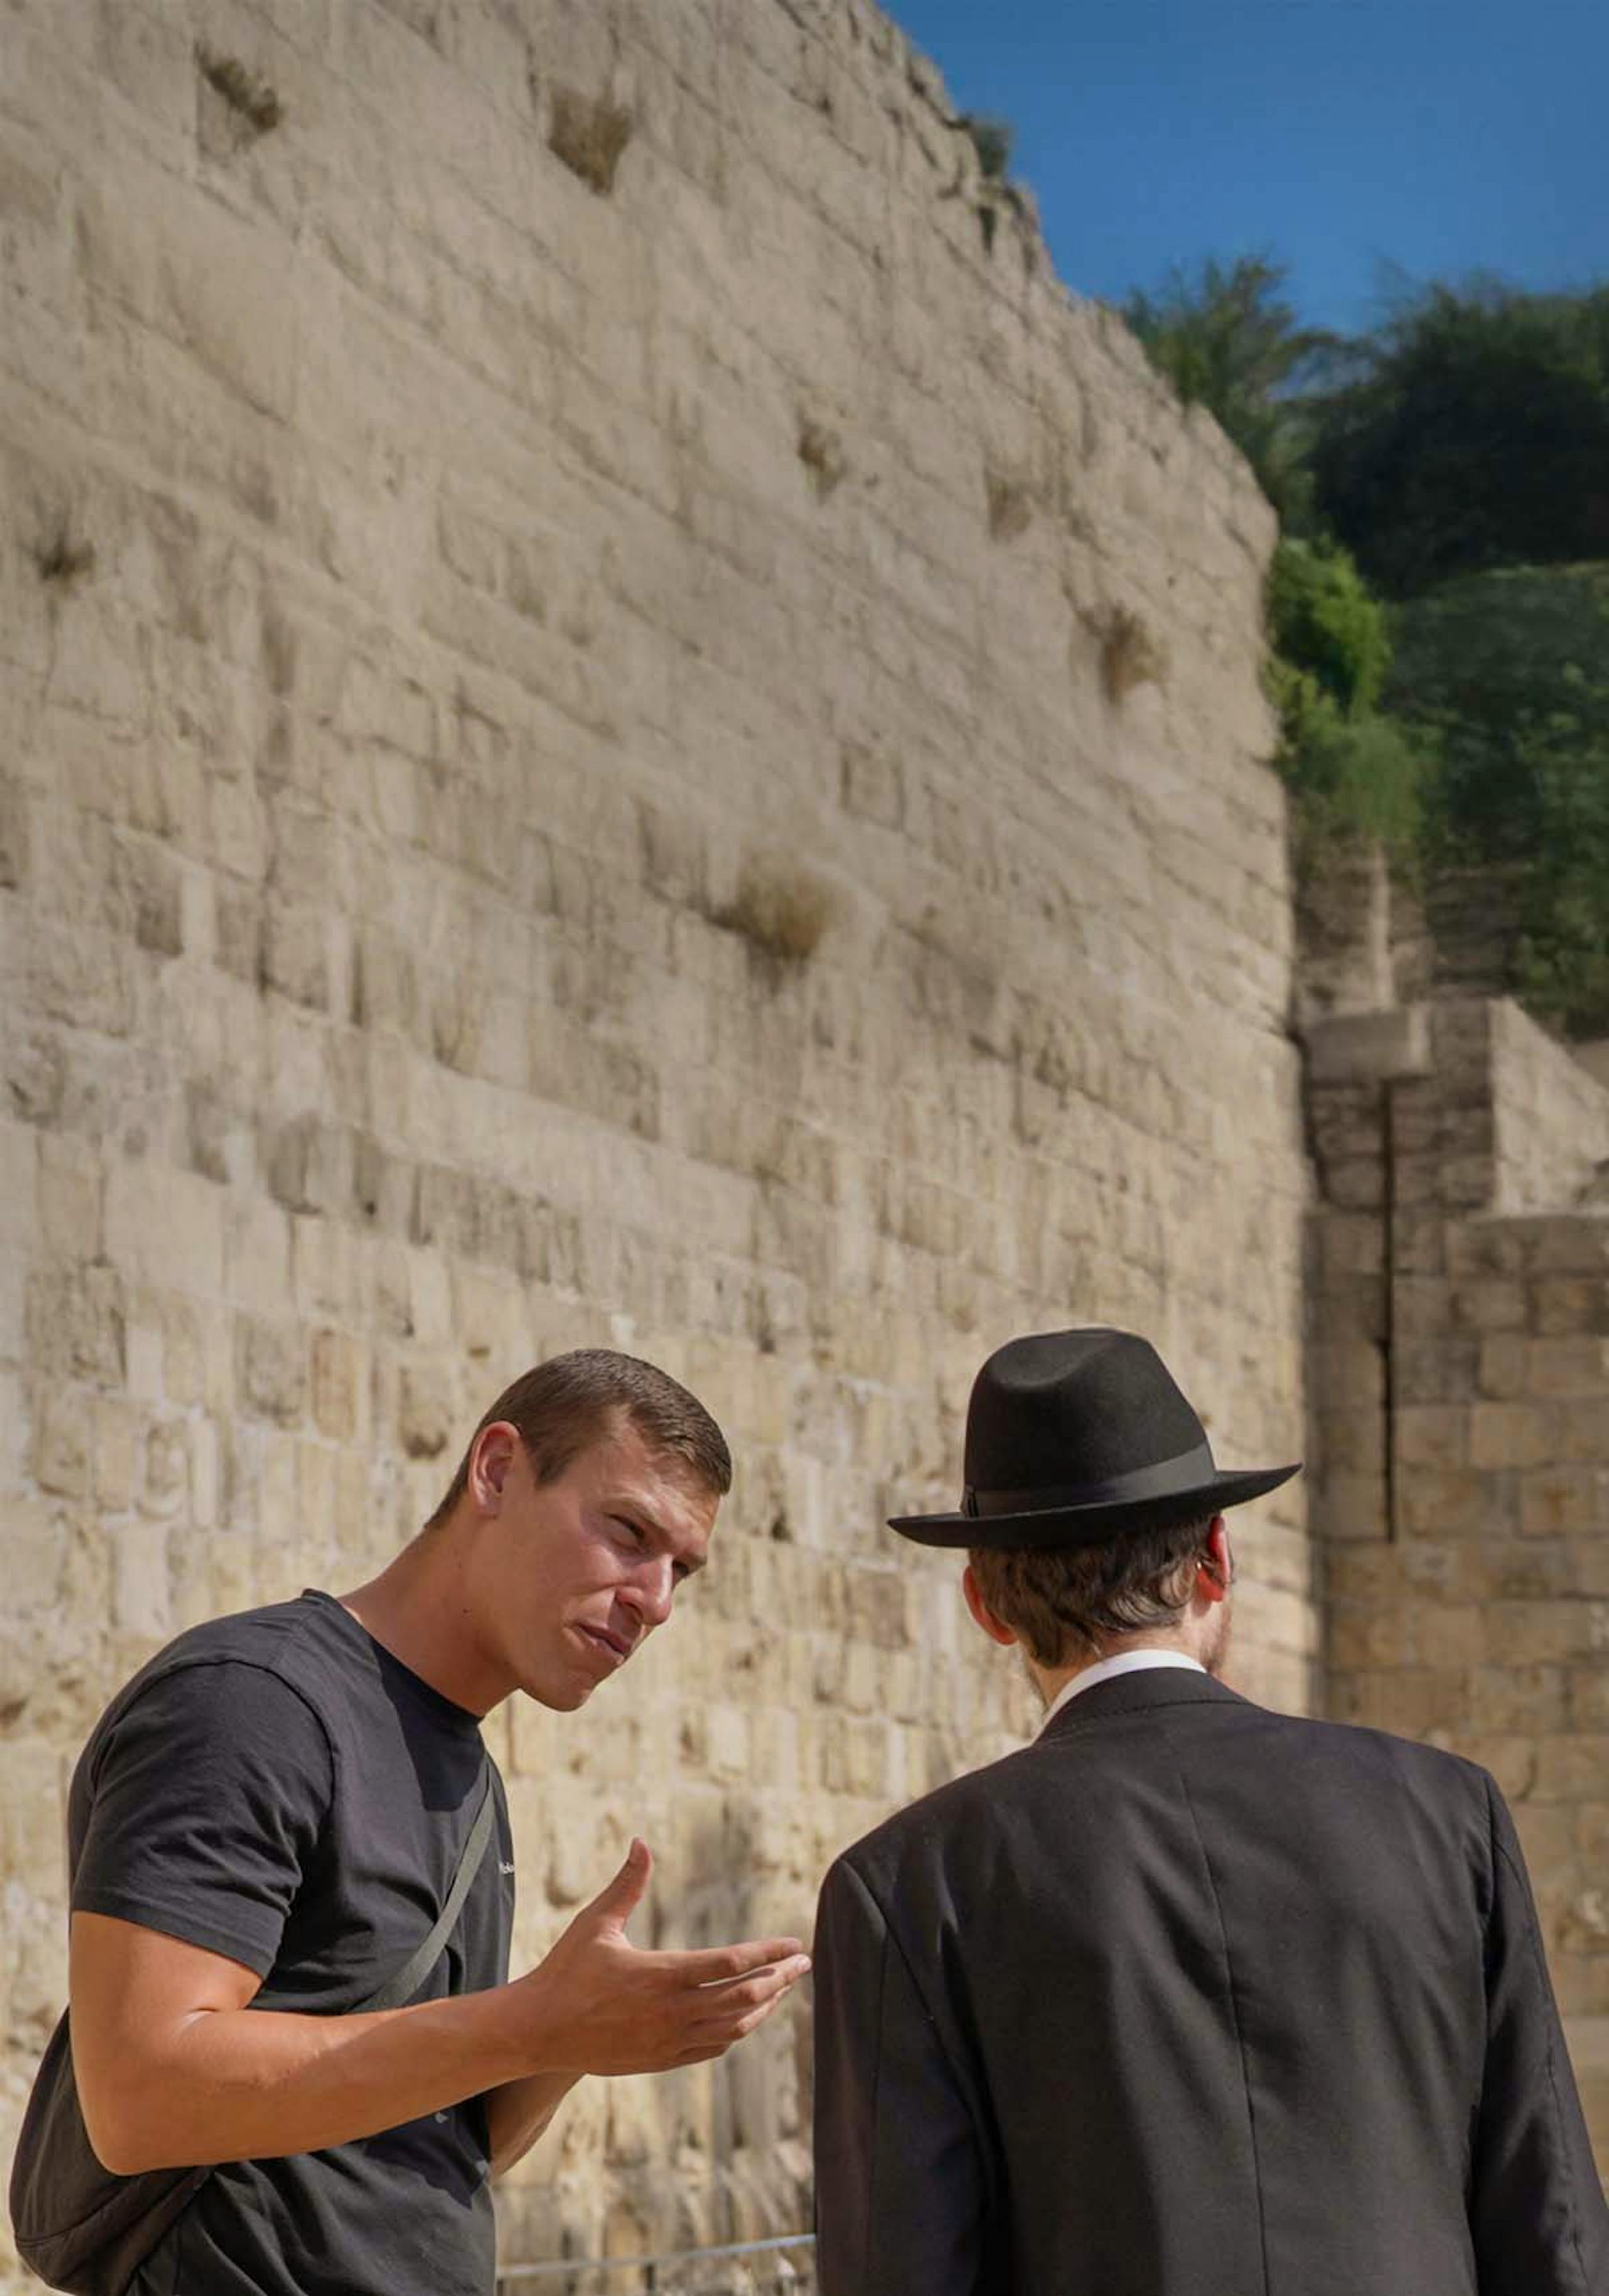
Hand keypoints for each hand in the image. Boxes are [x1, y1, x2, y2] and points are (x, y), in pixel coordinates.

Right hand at [514, 1840, 809, 2073]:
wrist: (538, 2031)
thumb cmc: (566, 1971)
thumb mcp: (596, 1922)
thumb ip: (627, 1884)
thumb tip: (642, 1842)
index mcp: (662, 1975)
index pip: (732, 1964)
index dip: (769, 1954)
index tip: (795, 1945)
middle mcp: (672, 2012)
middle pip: (745, 1997)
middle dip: (780, 1979)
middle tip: (803, 1964)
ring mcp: (668, 2041)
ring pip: (733, 2028)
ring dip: (764, 2007)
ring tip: (781, 1989)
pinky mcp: (661, 2060)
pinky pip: (712, 2048)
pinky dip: (736, 2031)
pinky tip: (745, 2018)